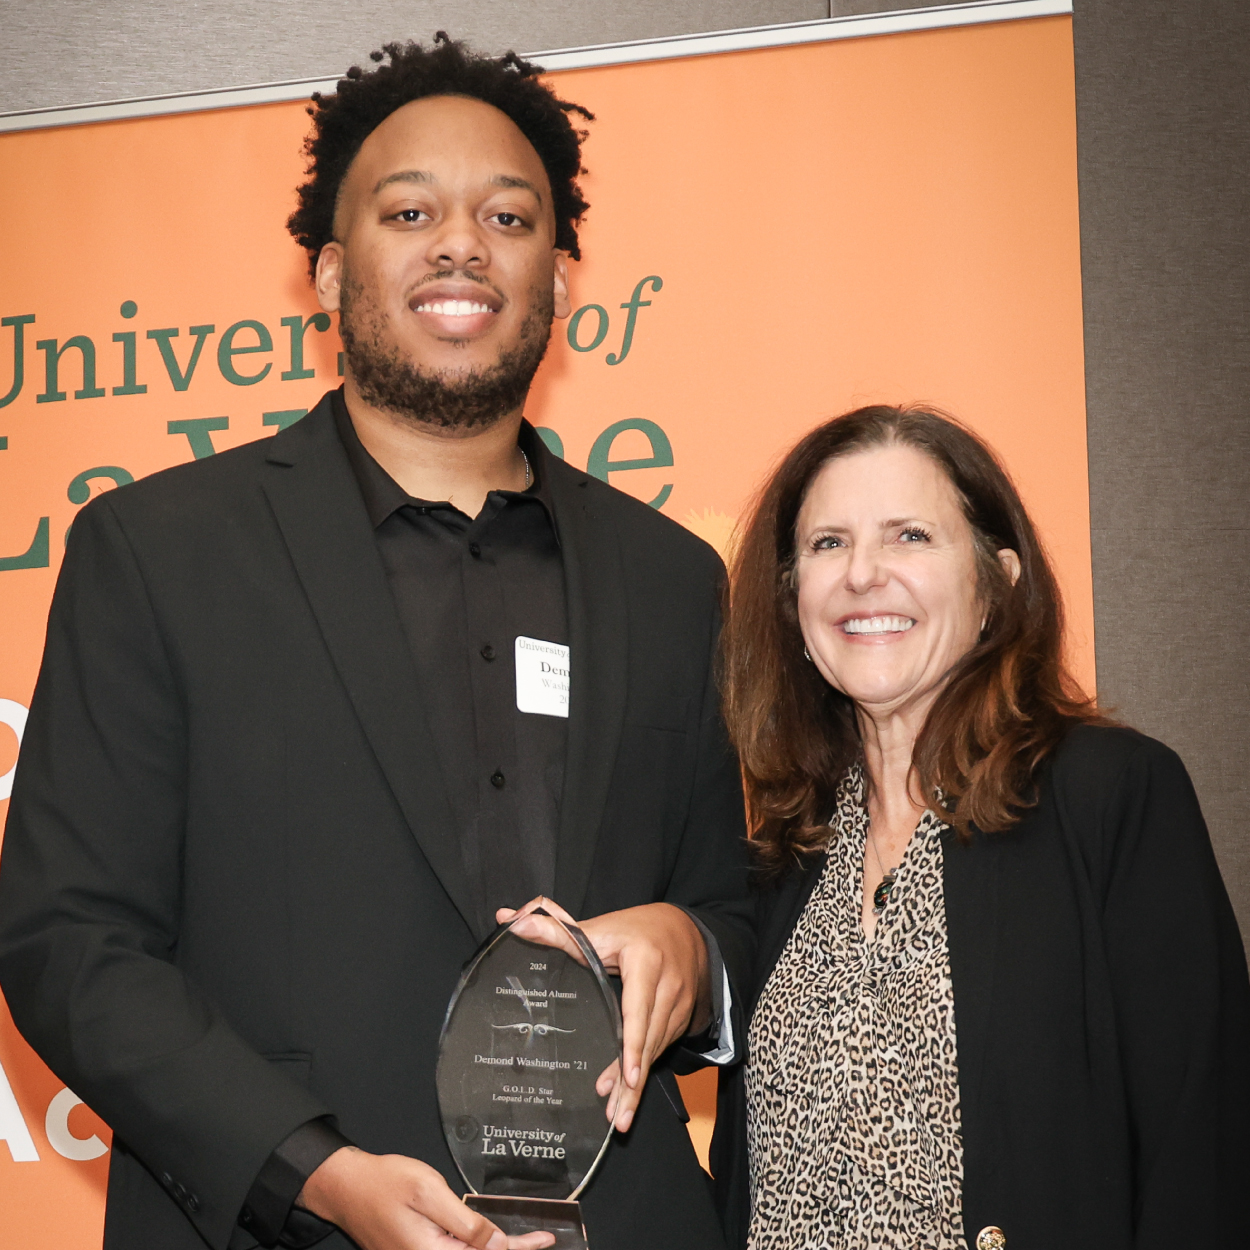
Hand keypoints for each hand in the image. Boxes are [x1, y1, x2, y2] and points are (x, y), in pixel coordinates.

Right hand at [297, 1147, 554, 1249]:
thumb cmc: (384, 1183)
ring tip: (522, 1239)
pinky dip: (473, 1246)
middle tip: (539, 1239)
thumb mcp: (430, 1192)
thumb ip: (465, 1222)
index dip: (519, 1248)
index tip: (546, 1239)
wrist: (346, 1187)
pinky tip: (487, 1238)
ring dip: (491, 1248)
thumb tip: (496, 1244)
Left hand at [496, 898, 711, 1132]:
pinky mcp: (682, 1018)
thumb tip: (511, 922)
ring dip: (636, 1084)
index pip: (637, 1009)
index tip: (628, 1076)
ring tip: (617, 1114)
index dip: (633, 1045)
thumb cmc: (638, 929)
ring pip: (656, 1051)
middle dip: (632, 1083)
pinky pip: (660, 1048)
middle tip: (616, 1118)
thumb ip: (558, 931)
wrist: (686, 930)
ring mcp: (679, 1006)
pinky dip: (642, 1069)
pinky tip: (625, 1089)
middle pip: (648, 1041)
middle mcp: (668, 987)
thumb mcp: (601, 928)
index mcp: (646, 962)